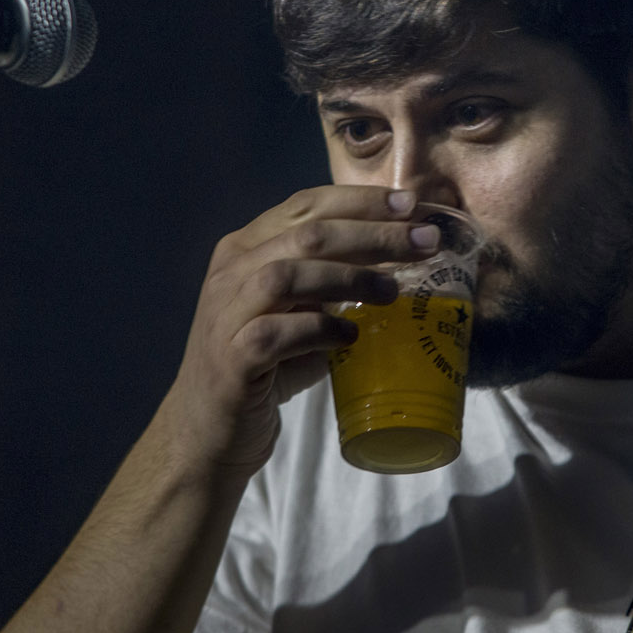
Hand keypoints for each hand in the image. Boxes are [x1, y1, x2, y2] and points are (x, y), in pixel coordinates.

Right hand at [160, 186, 439, 475]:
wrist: (208, 431)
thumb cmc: (262, 368)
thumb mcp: (294, 312)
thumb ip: (328, 282)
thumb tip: (400, 259)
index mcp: (245, 249)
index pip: (304, 205)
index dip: (359, 201)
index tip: (410, 205)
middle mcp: (230, 273)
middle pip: (305, 234)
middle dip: (371, 233)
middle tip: (424, 242)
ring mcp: (225, 314)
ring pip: (288, 275)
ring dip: (349, 277)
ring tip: (394, 289)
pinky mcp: (230, 358)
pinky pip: (277, 333)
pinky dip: (319, 330)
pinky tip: (351, 338)